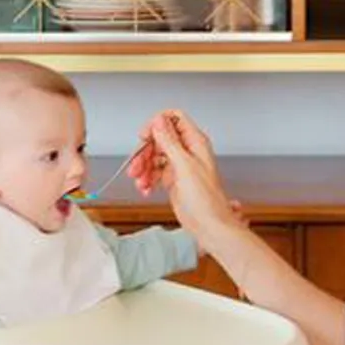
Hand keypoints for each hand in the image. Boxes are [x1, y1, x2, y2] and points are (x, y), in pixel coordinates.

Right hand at [136, 111, 243, 248]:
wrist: (208, 224)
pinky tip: (146, 189)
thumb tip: (159, 121)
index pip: (173, 119)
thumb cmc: (205, 199)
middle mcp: (187, 151)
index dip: (157, 125)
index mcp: (195, 142)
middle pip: (159, 139)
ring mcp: (179, 165)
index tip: (144, 137)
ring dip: (143, 168)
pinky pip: (154, 172)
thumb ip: (170, 141)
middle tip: (136, 166)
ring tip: (139, 182)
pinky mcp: (173, 179)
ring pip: (154, 156)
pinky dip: (147, 179)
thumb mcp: (184, 165)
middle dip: (144, 152)